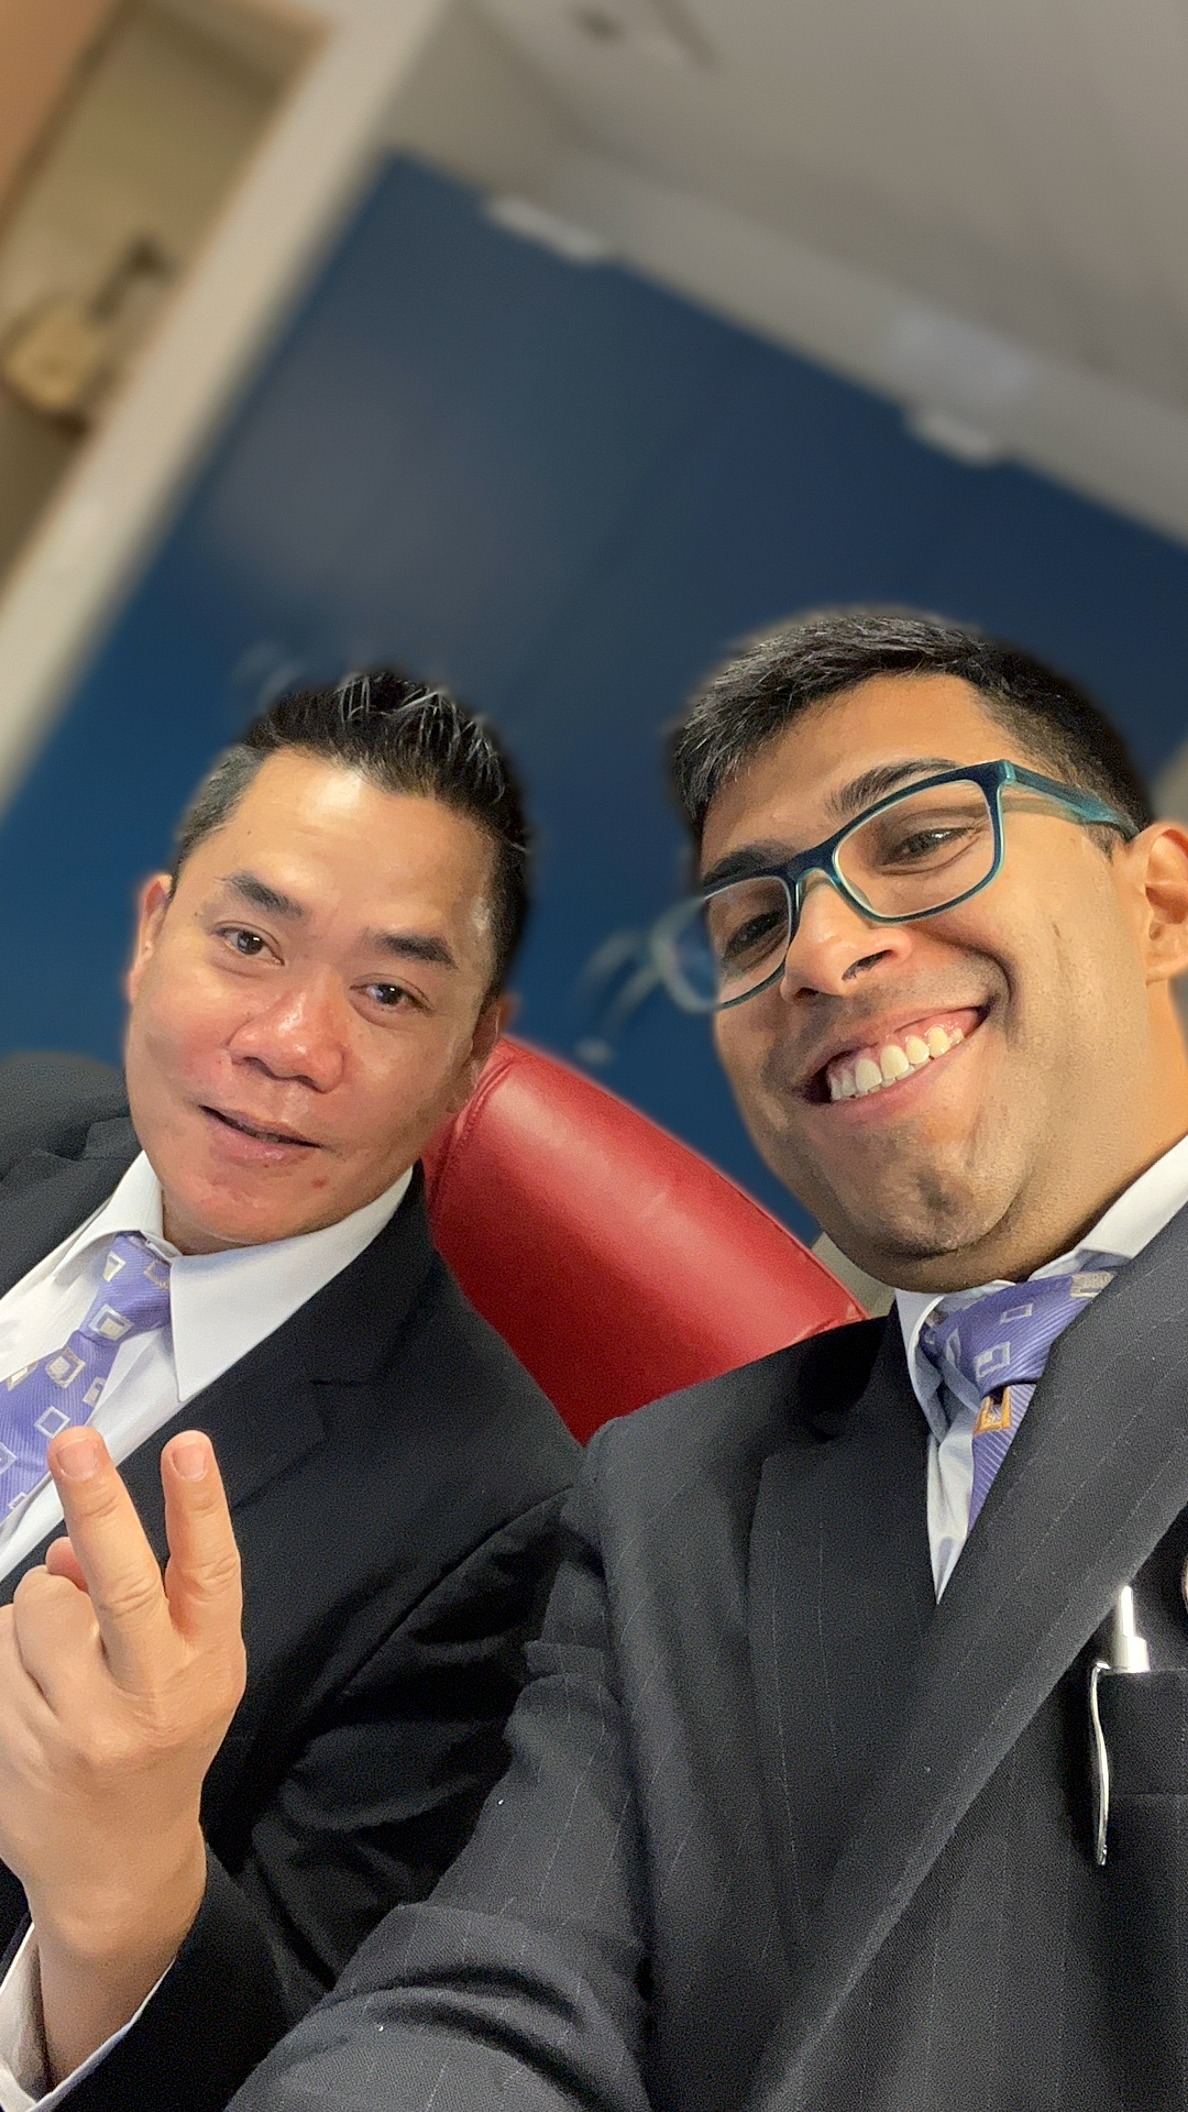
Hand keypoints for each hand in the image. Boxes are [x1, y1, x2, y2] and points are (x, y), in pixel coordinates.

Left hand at [0, 1428, 244, 2081]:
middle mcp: (144, 1700)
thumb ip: (158, 1601)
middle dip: (96, 1505)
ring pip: (35, 1606)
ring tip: (62, 1653)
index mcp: (204, 1669)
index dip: (199, 1508)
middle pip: (117, 1587)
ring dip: (40, 1604)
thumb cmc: (165, 1738)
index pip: (208, 1576)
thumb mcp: (194, 1673)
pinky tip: (30, 1686)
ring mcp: (72, 1729)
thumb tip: (69, 1548)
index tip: (188, 1444)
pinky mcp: (9, 1744)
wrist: (116, 1866)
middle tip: (74, 1442)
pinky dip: (7, 1647)